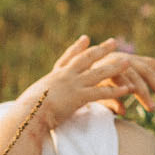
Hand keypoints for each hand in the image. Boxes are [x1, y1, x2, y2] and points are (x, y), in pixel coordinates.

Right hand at [16, 36, 154, 128]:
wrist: (26, 115)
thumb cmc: (26, 111)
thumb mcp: (31, 99)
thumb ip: (37, 98)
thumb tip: (31, 102)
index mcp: (53, 76)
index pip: (68, 58)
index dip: (78, 48)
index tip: (86, 38)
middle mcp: (65, 76)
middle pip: (87, 59)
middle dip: (101, 50)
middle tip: (113, 41)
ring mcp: (73, 85)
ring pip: (98, 74)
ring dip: (114, 67)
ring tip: (128, 61)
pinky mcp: (79, 98)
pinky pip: (101, 93)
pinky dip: (116, 91)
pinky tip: (128, 90)